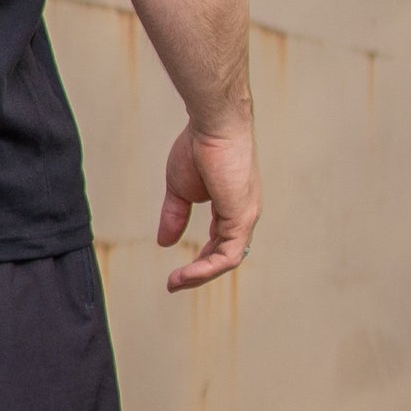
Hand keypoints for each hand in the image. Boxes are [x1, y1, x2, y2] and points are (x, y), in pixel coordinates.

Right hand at [158, 120, 259, 291]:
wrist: (212, 126)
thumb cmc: (199, 148)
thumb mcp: (180, 190)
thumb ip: (175, 216)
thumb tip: (165, 242)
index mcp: (232, 206)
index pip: (220, 242)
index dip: (200, 260)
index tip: (176, 273)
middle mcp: (243, 214)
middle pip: (224, 255)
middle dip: (198, 273)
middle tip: (174, 284)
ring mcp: (246, 216)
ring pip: (227, 260)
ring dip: (200, 275)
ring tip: (176, 282)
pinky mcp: (243, 217)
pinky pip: (227, 255)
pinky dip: (205, 268)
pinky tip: (185, 274)